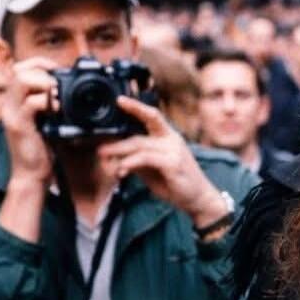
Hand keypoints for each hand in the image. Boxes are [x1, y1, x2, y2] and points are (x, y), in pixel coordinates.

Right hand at [0, 52, 56, 185]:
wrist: (32, 176)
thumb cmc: (42, 150)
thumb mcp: (48, 121)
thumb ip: (51, 105)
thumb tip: (68, 91)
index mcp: (16, 101)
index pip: (19, 68)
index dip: (39, 63)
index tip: (57, 70)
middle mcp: (10, 104)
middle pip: (19, 70)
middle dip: (42, 70)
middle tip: (59, 83)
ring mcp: (12, 114)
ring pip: (21, 81)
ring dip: (44, 83)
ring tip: (57, 96)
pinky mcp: (18, 126)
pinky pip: (30, 104)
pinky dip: (47, 102)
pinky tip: (57, 111)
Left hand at [99, 97, 228, 227]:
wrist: (198, 199)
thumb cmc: (177, 183)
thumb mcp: (153, 170)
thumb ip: (138, 160)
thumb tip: (117, 156)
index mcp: (168, 137)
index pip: (152, 116)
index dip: (136, 107)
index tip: (120, 100)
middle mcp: (172, 140)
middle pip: (140, 133)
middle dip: (118, 140)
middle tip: (100, 148)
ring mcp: (173, 150)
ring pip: (140, 145)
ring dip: (119, 152)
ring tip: (105, 158)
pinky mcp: (173, 163)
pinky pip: (146, 158)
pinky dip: (131, 162)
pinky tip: (122, 169)